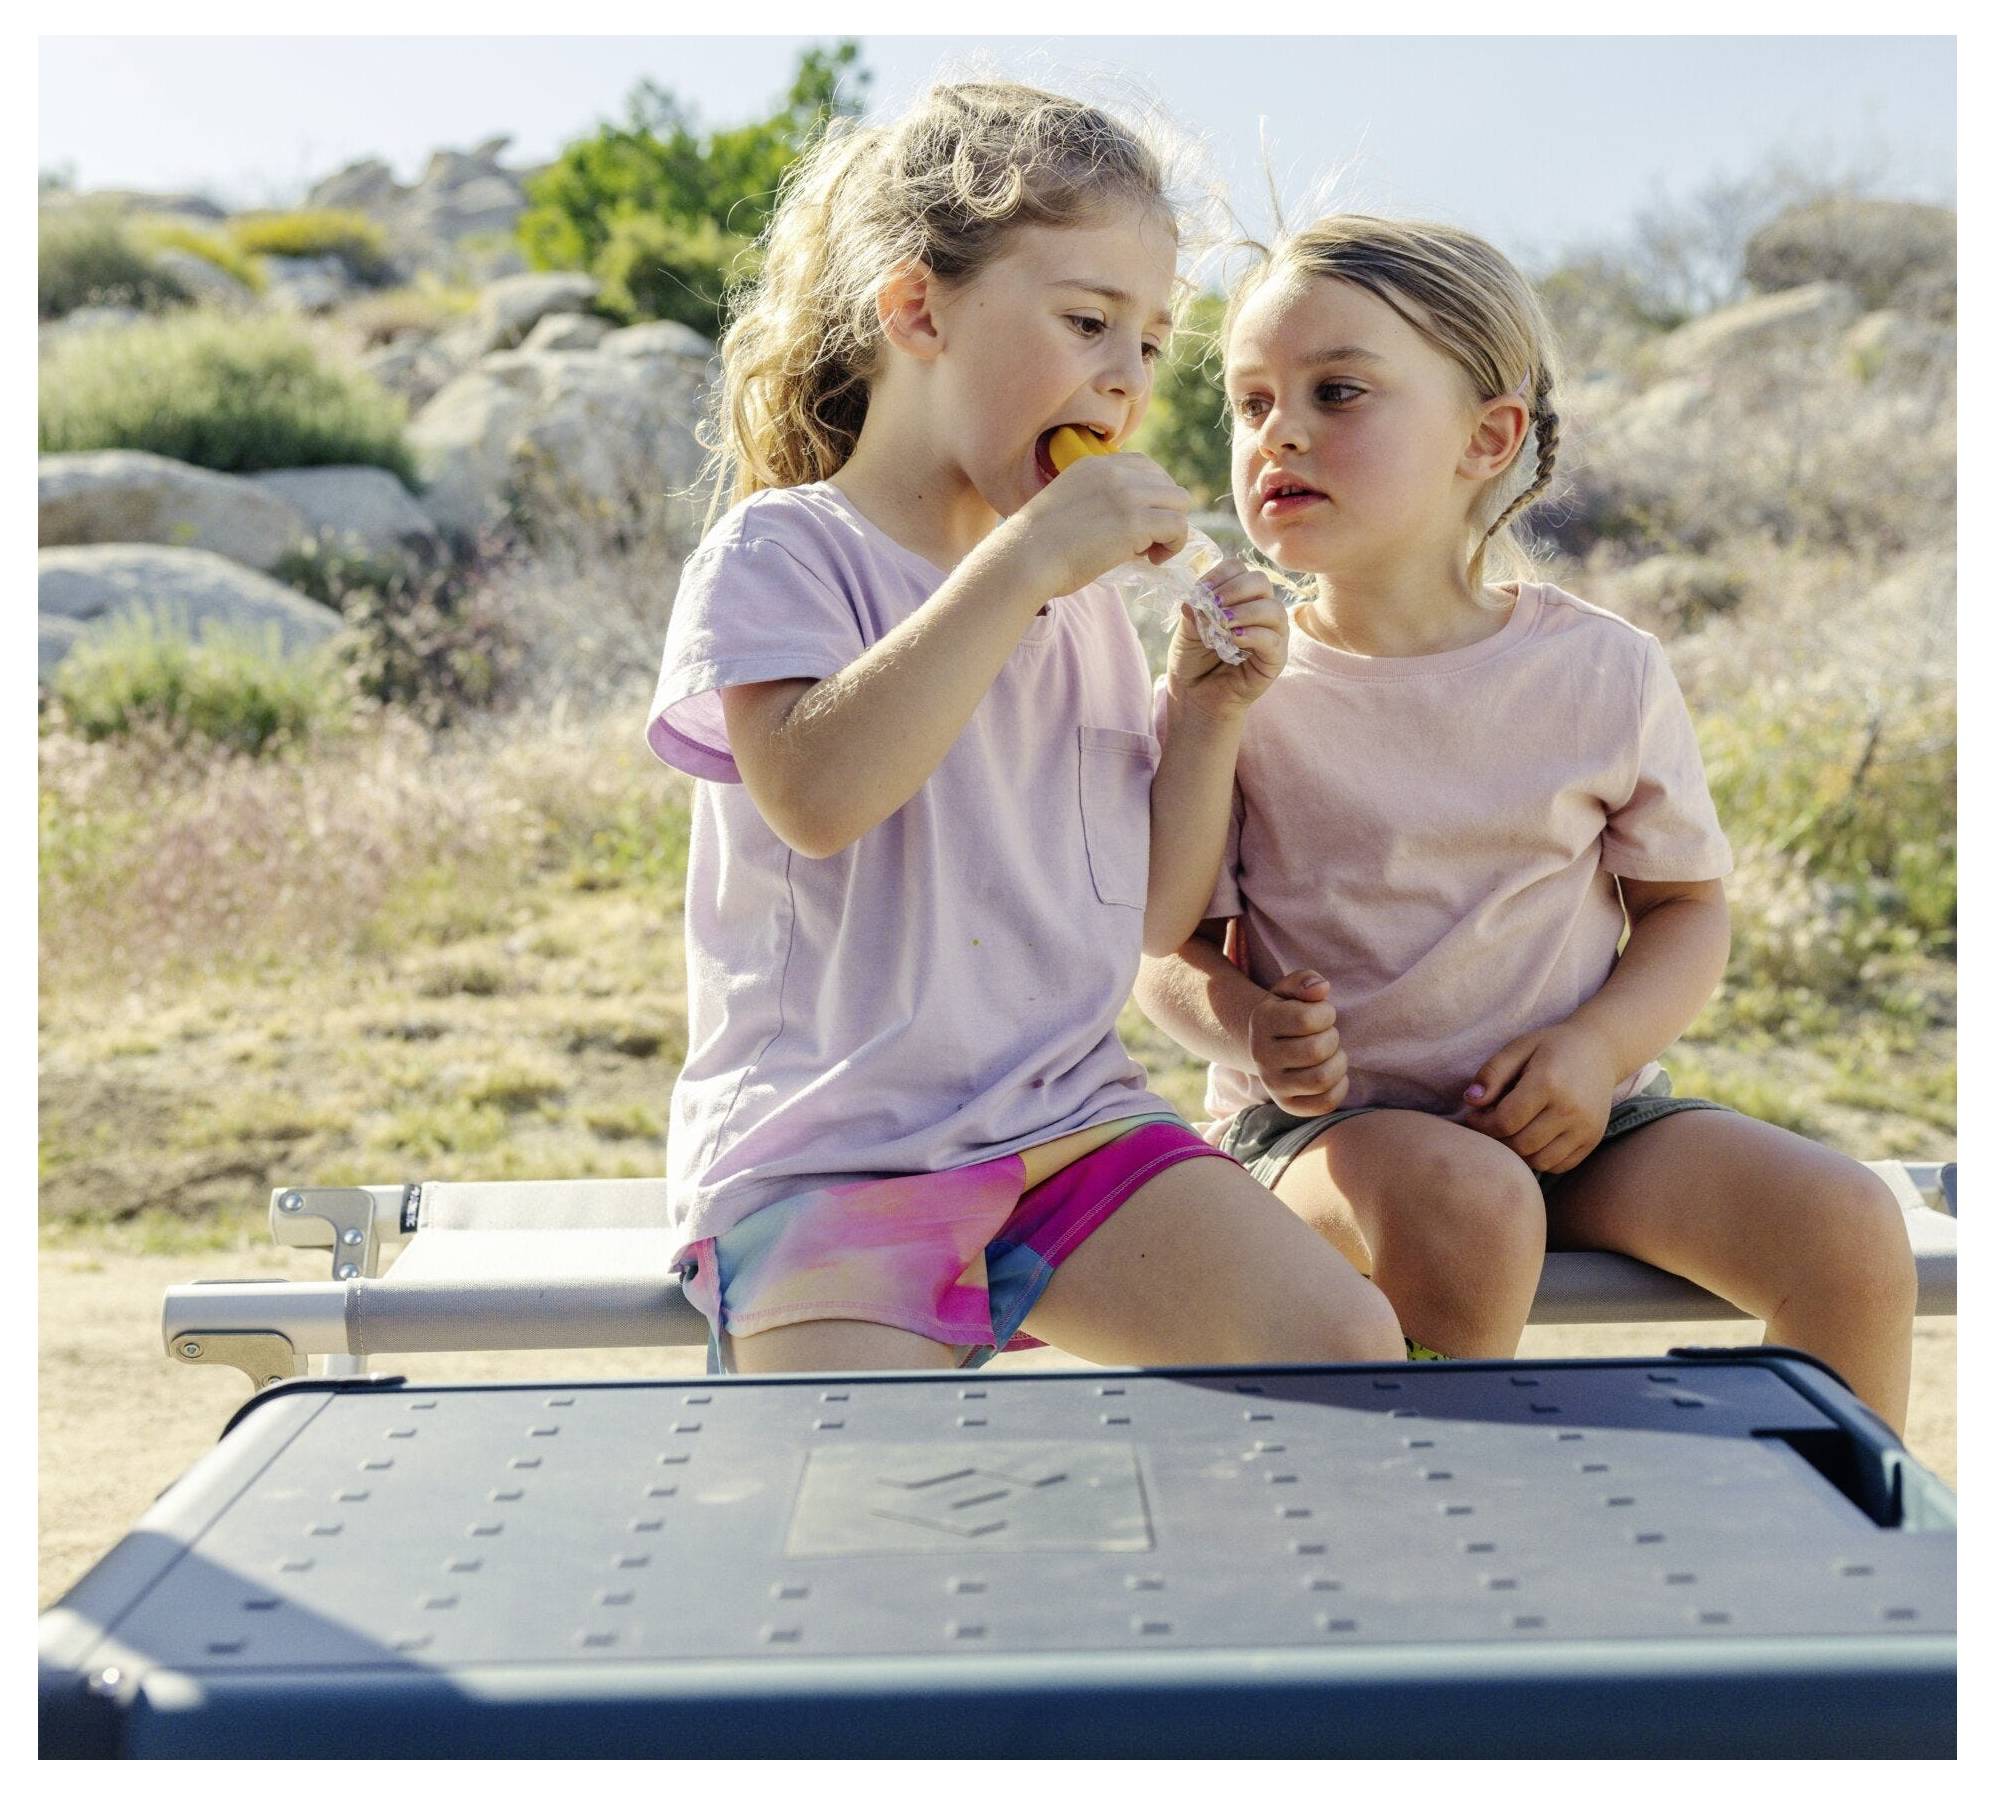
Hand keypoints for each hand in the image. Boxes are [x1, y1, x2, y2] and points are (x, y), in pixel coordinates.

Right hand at [1005, 450, 1191, 599]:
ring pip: (1180, 503)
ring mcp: (1127, 495)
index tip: (1138, 523)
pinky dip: (1174, 545)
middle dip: (1163, 514)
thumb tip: (1123, 528)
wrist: (1023, 558)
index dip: (1151, 497)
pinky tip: (1152, 560)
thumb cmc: (1036, 546)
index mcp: (1095, 465)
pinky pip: (1179, 527)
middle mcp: (1114, 472)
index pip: (1145, 466)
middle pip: (1168, 485)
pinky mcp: (1135, 522)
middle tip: (1146, 542)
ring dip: (1171, 529)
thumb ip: (1095, 504)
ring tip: (1151, 552)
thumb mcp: (1067, 507)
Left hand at [1165, 558, 1289, 716]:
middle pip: (1261, 581)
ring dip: (1245, 612)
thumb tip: (1195, 598)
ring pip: (1273, 609)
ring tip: (1222, 625)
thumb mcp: (1186, 631)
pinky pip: (1273, 639)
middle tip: (1214, 605)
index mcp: (1239, 597)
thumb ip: (1194, 613)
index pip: (1239, 569)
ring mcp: (1272, 634)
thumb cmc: (1192, 661)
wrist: (1195, 698)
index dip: (1220, 574)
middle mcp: (1260, 610)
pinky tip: (1232, 640)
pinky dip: (1253, 635)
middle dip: (1235, 589)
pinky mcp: (1276, 659)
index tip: (1201, 590)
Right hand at [1248, 970, 1347, 1116]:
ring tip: (1331, 1054)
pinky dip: (1340, 1086)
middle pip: (1317, 1050)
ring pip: (1322, 1079)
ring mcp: (1273, 1084)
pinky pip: (1326, 1103)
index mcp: (1261, 1021)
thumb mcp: (1290, 990)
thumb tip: (1321, 989)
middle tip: (1327, 1034)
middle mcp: (1261, 1055)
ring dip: (1338, 1062)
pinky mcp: (1288, 1105)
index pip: (1308, 1019)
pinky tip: (1333, 1073)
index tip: (1322, 1013)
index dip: (1326, 1013)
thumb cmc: (1288, 1012)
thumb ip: (1305, 980)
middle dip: (1333, 1037)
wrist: (1270, 1044)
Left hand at [1458, 1020, 1617, 1173]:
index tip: (1474, 1115)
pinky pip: (1558, 1165)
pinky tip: (1532, 1138)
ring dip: (1517, 1152)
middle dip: (1497, 1139)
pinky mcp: (1592, 1140)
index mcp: (1548, 1083)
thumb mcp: (1518, 1048)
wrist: (1599, 1050)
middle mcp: (1570, 1110)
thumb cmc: (1551, 1047)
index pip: (1505, 1121)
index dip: (1482, 1124)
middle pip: (1520, 1145)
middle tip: (1490, 1124)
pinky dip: (1539, 1158)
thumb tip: (1471, 1101)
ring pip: (1538, 1161)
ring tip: (1511, 1131)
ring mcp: (1585, 1128)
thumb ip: (1492, 1073)